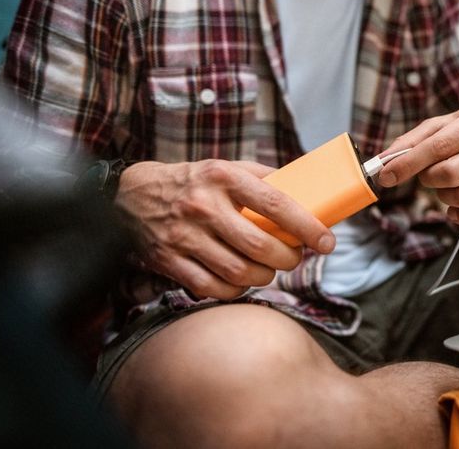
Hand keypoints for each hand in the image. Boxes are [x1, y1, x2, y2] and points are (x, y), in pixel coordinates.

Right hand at [115, 160, 335, 299]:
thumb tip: (311, 195)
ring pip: (239, 272)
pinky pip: (212, 288)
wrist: (130, 196)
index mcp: (224, 177)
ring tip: (269, 270)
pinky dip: (235, 291)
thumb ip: (266, 179)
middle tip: (294, 258)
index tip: (327, 242)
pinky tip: (241, 282)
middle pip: (260, 246)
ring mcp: (184, 236)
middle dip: (287, 259)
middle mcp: (204, 206)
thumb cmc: (194, 182)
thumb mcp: (227, 167)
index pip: (276, 205)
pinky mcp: (169, 261)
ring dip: (264, 278)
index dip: (307, 227)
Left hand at [377, 103, 458, 227]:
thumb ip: (409, 142)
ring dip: (444, 196)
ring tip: (447, 184)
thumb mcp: (439, 126)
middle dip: (429, 179)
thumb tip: (382, 163)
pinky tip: (456, 207)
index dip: (408, 164)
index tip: (386, 176)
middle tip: (428, 174)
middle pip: (451, 174)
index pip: (439, 146)